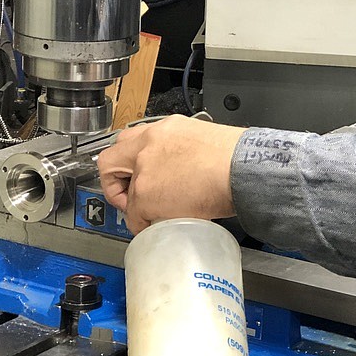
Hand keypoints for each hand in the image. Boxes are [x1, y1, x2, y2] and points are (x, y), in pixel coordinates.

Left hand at [96, 115, 245, 233]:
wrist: (243, 169)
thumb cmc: (237, 160)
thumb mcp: (206, 142)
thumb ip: (185, 150)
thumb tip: (185, 167)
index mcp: (167, 128)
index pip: (131, 138)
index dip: (129, 160)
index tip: (135, 173)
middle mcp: (150, 143)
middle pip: (112, 159)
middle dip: (116, 180)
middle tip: (130, 194)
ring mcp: (144, 169)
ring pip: (125, 191)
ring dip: (135, 206)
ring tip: (150, 215)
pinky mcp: (146, 194)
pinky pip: (134, 216)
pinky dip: (144, 225)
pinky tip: (159, 226)